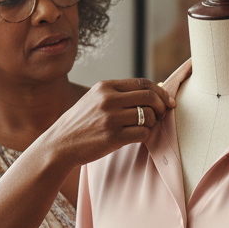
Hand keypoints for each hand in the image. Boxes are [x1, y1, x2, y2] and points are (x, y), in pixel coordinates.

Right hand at [50, 78, 175, 168]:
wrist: (60, 144)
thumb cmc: (81, 124)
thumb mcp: (95, 100)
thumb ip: (118, 94)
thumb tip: (151, 92)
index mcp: (105, 86)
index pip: (143, 83)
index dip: (160, 92)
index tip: (168, 102)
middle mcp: (108, 99)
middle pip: (150, 98)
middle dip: (162, 107)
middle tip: (162, 116)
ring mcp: (111, 118)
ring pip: (149, 116)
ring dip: (152, 124)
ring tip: (144, 128)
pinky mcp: (113, 137)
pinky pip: (143, 133)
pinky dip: (145, 136)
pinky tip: (136, 137)